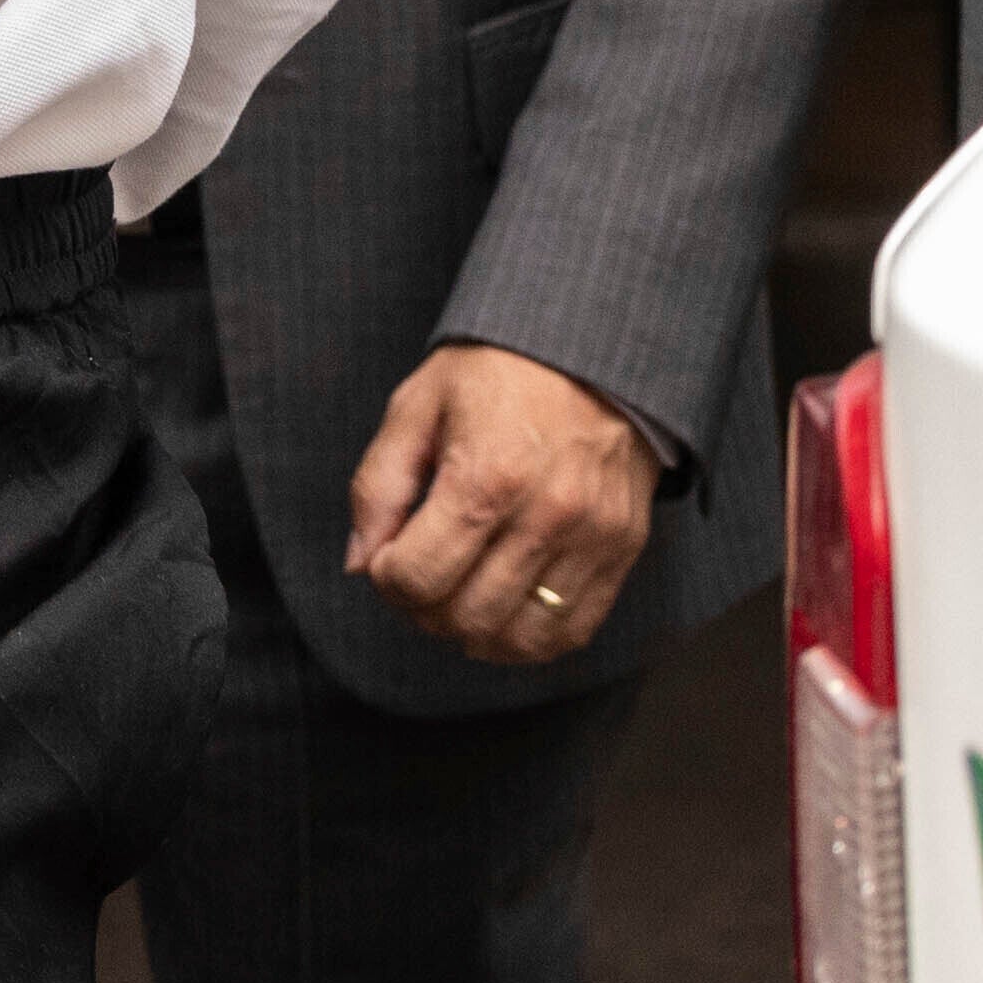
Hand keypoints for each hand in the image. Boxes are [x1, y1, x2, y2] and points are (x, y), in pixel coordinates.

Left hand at [344, 342, 662, 669]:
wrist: (594, 342)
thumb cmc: (499, 370)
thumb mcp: (418, 404)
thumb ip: (379, 486)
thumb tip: (360, 563)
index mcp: (486, 475)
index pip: (417, 577)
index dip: (386, 579)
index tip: (387, 556)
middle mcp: (545, 514)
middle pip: (465, 616)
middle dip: (424, 610)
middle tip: (419, 579)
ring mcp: (591, 536)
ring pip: (520, 638)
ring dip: (475, 634)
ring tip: (459, 599)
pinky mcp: (622, 547)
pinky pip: (574, 630)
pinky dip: (531, 640)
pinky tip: (505, 614)